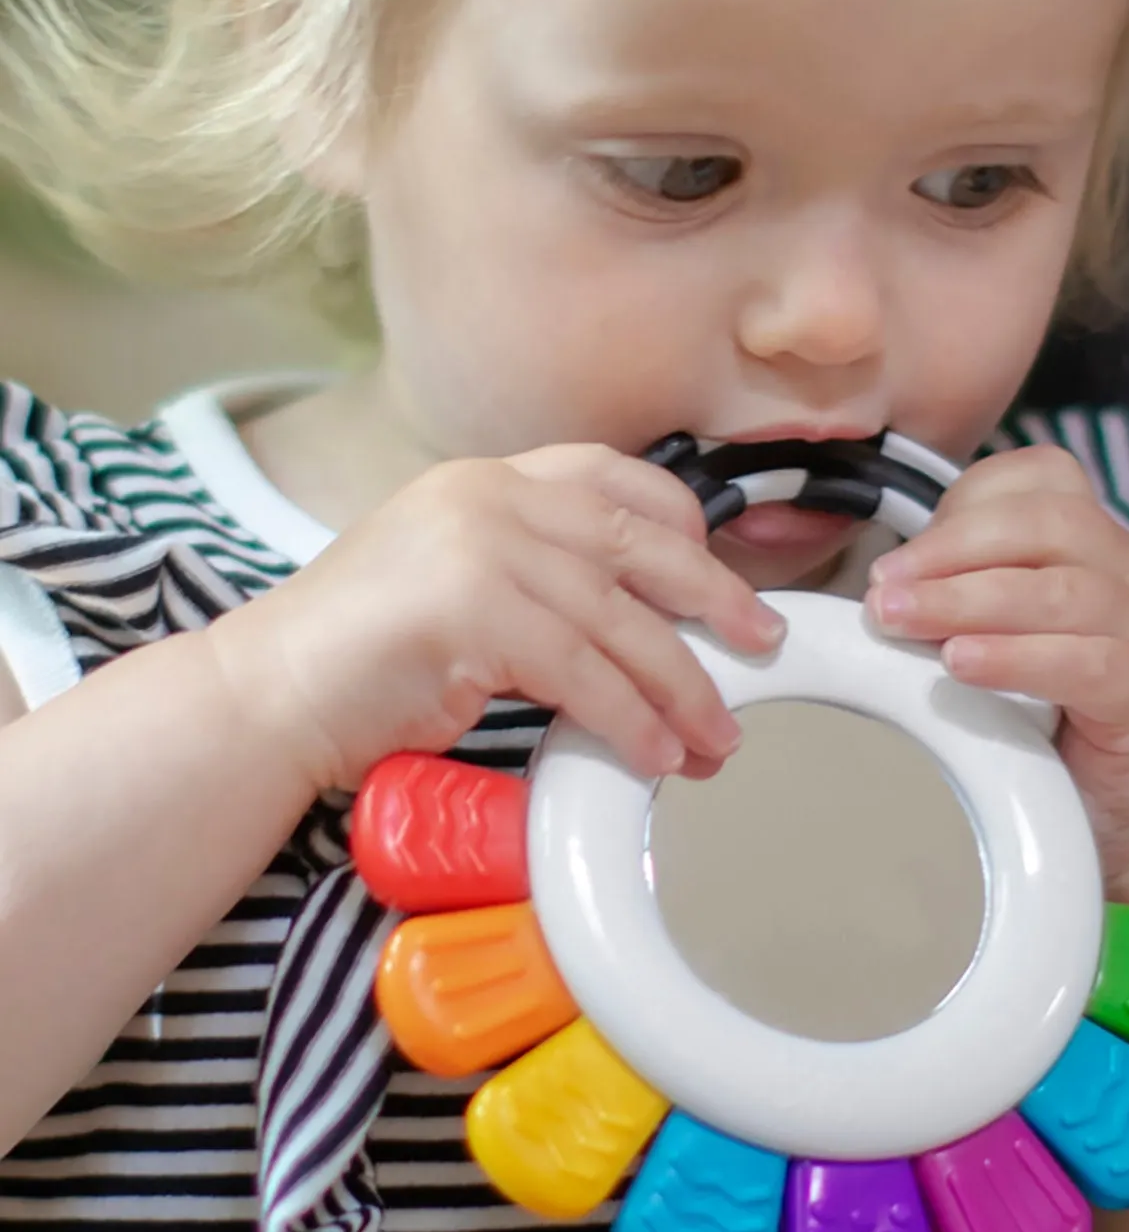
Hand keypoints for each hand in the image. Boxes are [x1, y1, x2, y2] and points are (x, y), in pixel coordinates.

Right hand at [207, 445, 780, 798]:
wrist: (262, 699)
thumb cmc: (362, 658)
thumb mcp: (459, 581)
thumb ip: (538, 573)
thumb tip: (646, 620)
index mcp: (488, 479)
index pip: (613, 477)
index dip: (682, 522)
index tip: (723, 571)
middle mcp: (488, 498)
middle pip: (638, 544)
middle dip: (713, 600)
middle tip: (763, 644)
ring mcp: (479, 549)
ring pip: (620, 621)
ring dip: (680, 687)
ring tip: (715, 736)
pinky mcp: (472, 613)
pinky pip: (583, 673)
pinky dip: (629, 719)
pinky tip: (654, 754)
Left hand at [866, 443, 1128, 895]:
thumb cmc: (1060, 734)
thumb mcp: (1012, 648)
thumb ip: (968, 605)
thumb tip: (879, 585)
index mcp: (1100, 549)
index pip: (1046, 478)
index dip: (969, 502)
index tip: (903, 555)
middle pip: (1051, 521)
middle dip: (952, 549)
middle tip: (883, 592)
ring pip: (1066, 588)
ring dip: (969, 599)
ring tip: (902, 621)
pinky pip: (1092, 662)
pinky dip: (1021, 657)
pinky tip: (964, 665)